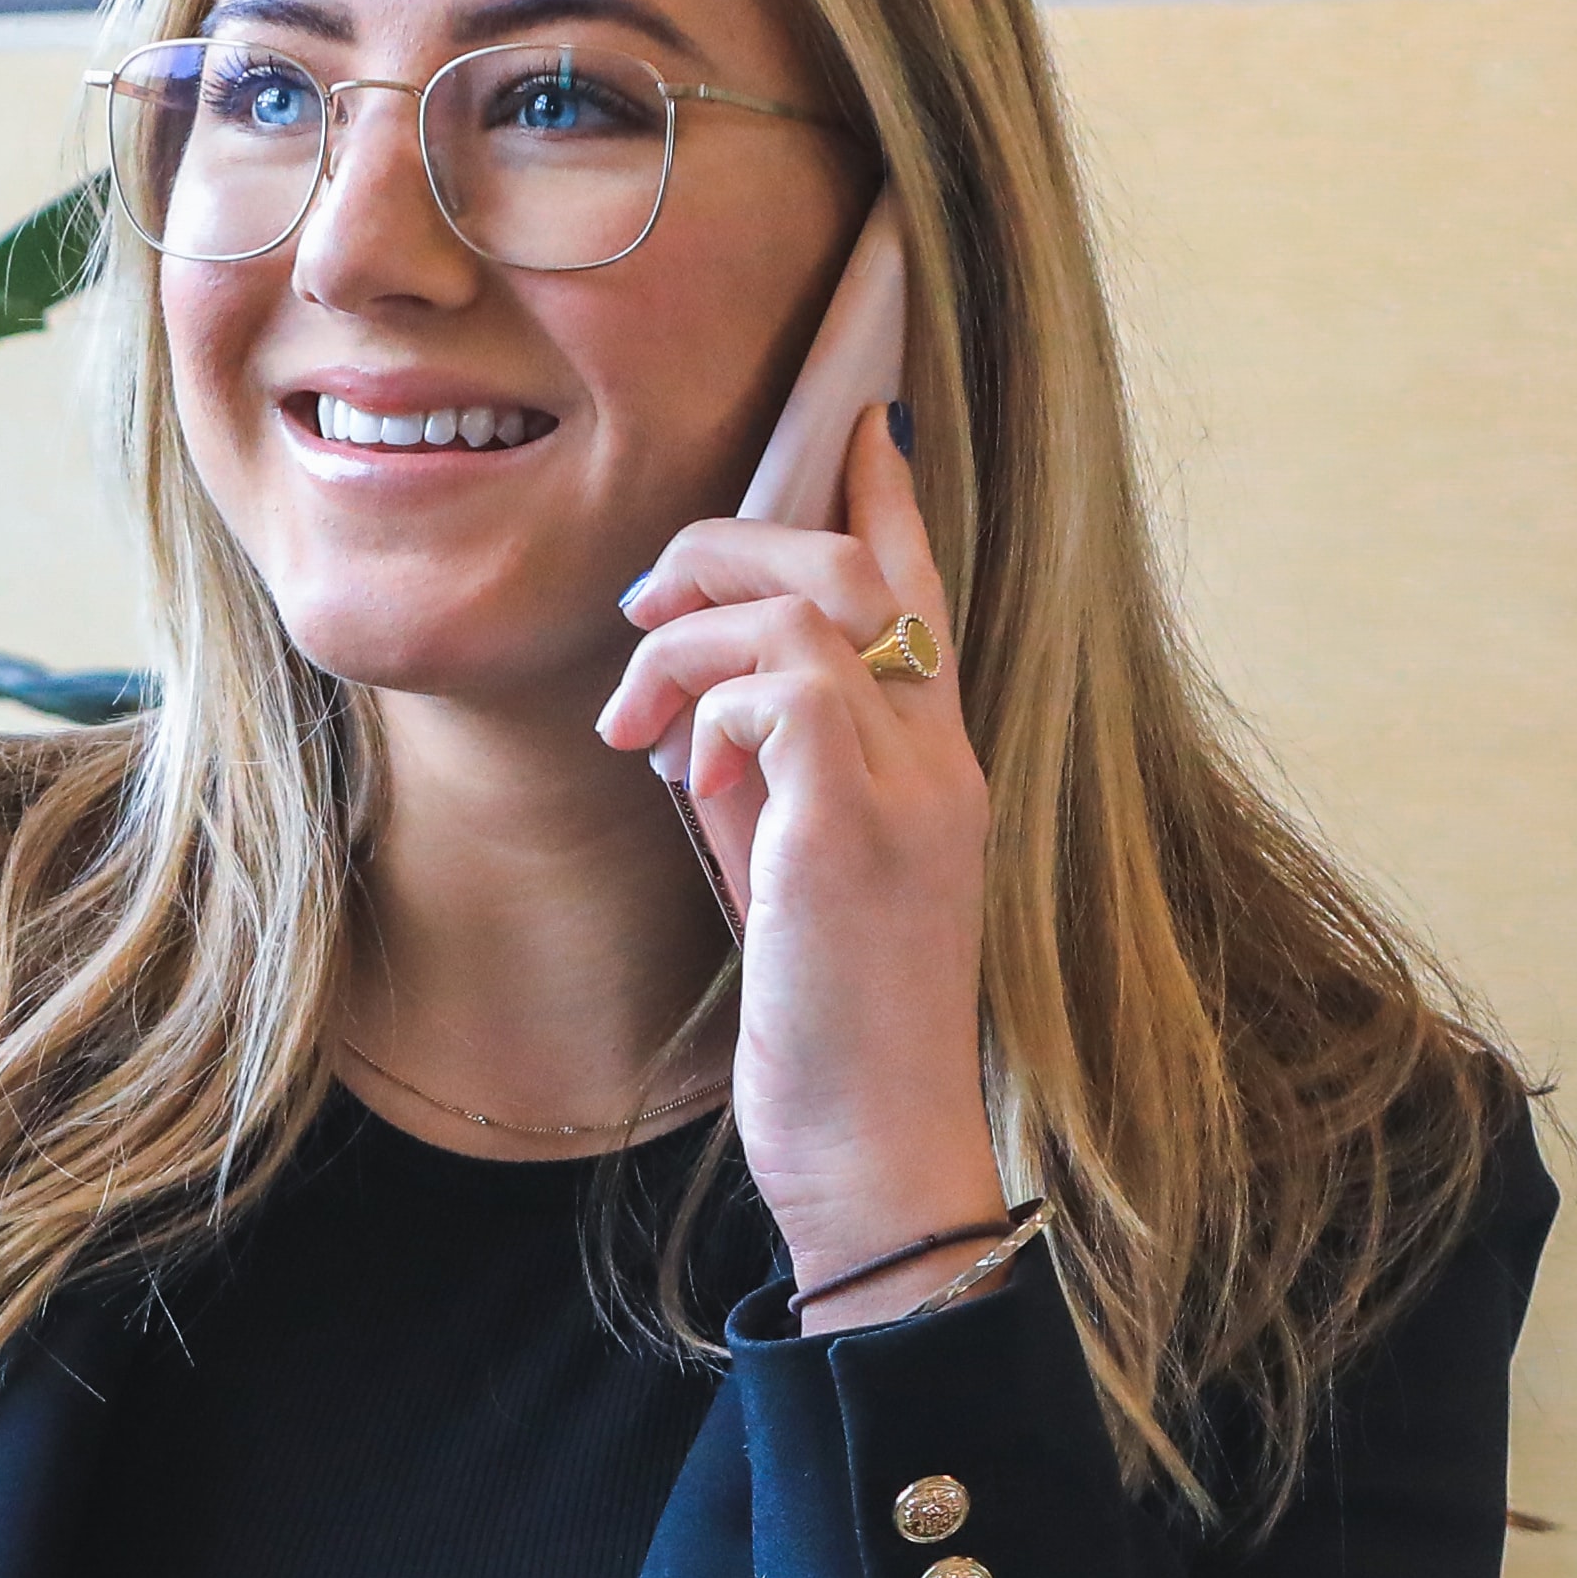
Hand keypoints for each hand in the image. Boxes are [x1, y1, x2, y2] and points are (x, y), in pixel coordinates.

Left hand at [597, 405, 1003, 1306]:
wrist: (876, 1153)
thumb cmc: (827, 1033)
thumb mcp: (792, 878)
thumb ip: (769, 782)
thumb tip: (698, 712)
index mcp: (937, 766)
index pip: (924, 591)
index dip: (885, 497)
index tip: (855, 424)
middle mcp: (942, 759)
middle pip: (854, 564)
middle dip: (729, 548)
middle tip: (642, 610)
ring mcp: (911, 789)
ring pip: (810, 605)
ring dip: (693, 633)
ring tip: (634, 714)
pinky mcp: (856, 830)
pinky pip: (783, 685)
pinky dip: (711, 704)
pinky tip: (683, 772)